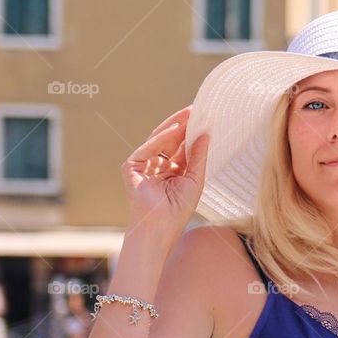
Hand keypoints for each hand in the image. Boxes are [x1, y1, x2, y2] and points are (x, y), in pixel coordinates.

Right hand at [121, 105, 209, 237]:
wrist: (160, 228)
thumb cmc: (178, 210)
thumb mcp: (195, 179)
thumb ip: (199, 156)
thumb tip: (206, 133)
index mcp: (172, 170)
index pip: (182, 146)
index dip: (193, 132)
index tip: (205, 117)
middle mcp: (157, 165)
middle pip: (170, 139)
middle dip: (183, 125)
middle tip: (197, 110)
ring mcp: (143, 165)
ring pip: (158, 140)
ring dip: (174, 126)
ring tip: (189, 114)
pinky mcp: (131, 167)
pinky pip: (148, 149)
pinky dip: (160, 138)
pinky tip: (176, 129)